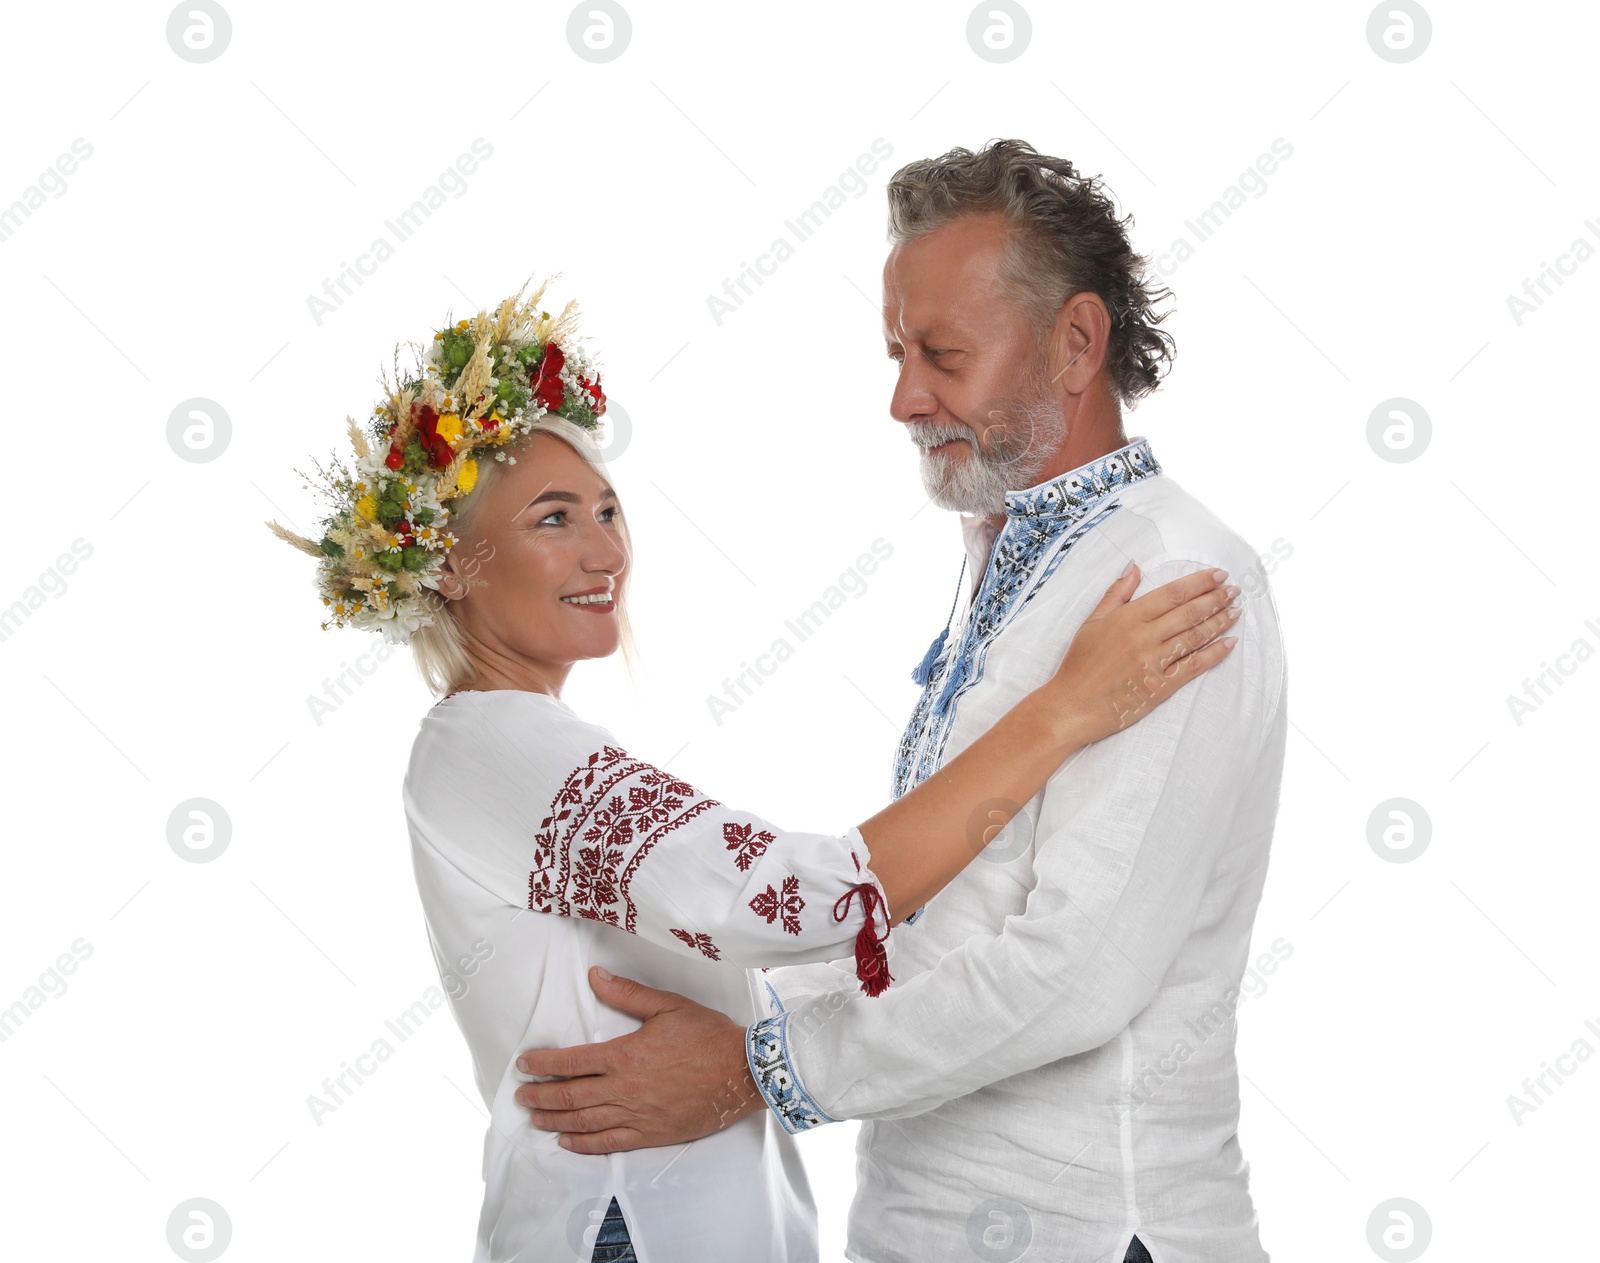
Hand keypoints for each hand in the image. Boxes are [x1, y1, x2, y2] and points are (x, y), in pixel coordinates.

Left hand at [513, 966, 760, 1153]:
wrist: (742, 1072)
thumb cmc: (707, 1036)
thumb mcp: (667, 1005)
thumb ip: (627, 994)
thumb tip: (595, 977)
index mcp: (625, 1055)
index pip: (571, 1061)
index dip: (543, 1064)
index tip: (524, 1064)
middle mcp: (624, 1089)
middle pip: (569, 1096)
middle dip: (540, 1096)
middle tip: (520, 1096)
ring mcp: (636, 1115)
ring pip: (584, 1122)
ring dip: (554, 1121)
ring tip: (536, 1118)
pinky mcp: (651, 1134)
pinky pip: (609, 1143)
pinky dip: (584, 1144)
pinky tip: (568, 1142)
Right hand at [1050, 562, 1239, 738]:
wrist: (1070, 706)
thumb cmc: (1078, 664)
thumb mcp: (1092, 622)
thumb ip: (1116, 594)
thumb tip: (1135, 567)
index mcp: (1127, 617)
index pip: (1173, 593)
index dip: (1200, 582)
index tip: (1219, 575)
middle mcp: (1143, 637)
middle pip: (1189, 612)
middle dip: (1217, 599)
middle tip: (1235, 590)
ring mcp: (1153, 662)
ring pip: (1195, 636)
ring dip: (1220, 622)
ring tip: (1236, 611)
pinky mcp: (1160, 686)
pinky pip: (1194, 666)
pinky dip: (1215, 654)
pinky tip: (1229, 643)